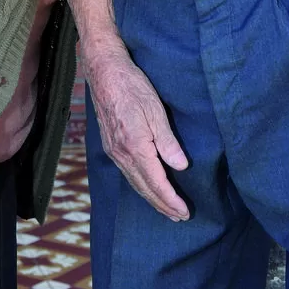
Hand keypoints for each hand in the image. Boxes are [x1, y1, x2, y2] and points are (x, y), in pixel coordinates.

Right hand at [85, 41, 188, 219]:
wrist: (104, 71)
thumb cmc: (132, 85)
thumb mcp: (155, 109)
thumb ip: (167, 140)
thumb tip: (181, 166)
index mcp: (135, 145)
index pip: (156, 182)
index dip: (171, 200)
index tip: (184, 212)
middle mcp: (121, 153)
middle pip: (143, 187)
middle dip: (162, 205)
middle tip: (179, 217)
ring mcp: (113, 150)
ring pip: (133, 182)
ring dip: (150, 197)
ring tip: (166, 208)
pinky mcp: (110, 144)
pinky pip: (126, 172)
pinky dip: (139, 184)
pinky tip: (146, 186)